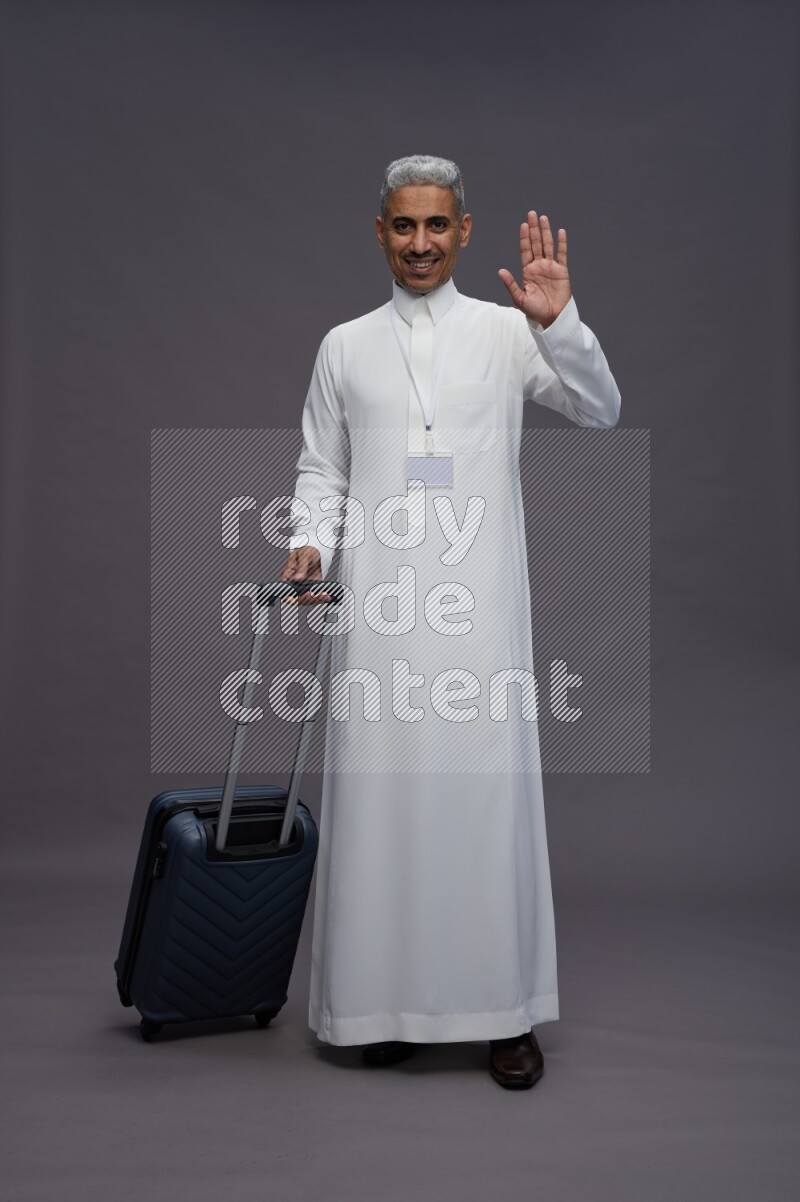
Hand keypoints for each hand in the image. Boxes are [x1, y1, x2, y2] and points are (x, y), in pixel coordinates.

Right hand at [279, 546, 331, 604]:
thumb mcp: (303, 556)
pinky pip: (315, 596)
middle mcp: (294, 584)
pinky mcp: (312, 588)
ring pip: (306, 600)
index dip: (288, 597)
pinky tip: (326, 596)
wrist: (316, 552)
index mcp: (287, 576)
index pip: (284, 590)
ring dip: (315, 600)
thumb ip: (301, 567)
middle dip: (304, 599)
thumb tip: (297, 578)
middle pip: (296, 598)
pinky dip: (321, 598)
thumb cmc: (306, 551)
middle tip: (311, 594)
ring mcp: (303, 587)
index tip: (293, 598)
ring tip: (322, 595)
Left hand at [498, 212, 570, 328]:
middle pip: (536, 243)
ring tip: (543, 218)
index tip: (523, 225)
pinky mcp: (562, 271)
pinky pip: (562, 254)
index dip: (525, 238)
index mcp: (528, 271)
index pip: (526, 250)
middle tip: (532, 214)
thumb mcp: (519, 298)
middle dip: (534, 229)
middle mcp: (539, 266)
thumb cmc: (534, 310)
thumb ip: (511, 284)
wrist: (551, 318)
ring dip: (546, 231)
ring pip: (548, 245)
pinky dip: (561, 243)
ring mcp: (551, 267)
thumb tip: (500, 271)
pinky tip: (560, 231)